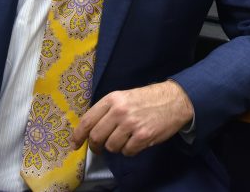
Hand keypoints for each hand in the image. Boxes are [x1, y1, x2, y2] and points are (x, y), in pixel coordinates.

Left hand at [73, 80, 193, 156]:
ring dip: (116, 147)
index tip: (75, 144)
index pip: (87, 120)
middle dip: (96, 146)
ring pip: (111, 146)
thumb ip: (107, 110)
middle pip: (96, 137)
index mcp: (112, 99)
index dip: (78, 135)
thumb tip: (90, 129)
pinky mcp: (143, 136)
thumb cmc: (148, 99)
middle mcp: (119, 111)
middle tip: (99, 148)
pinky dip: (130, 150)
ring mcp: (131, 124)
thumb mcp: (124, 96)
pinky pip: (127, 152)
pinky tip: (136, 141)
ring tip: (126, 139)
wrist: (174, 100)